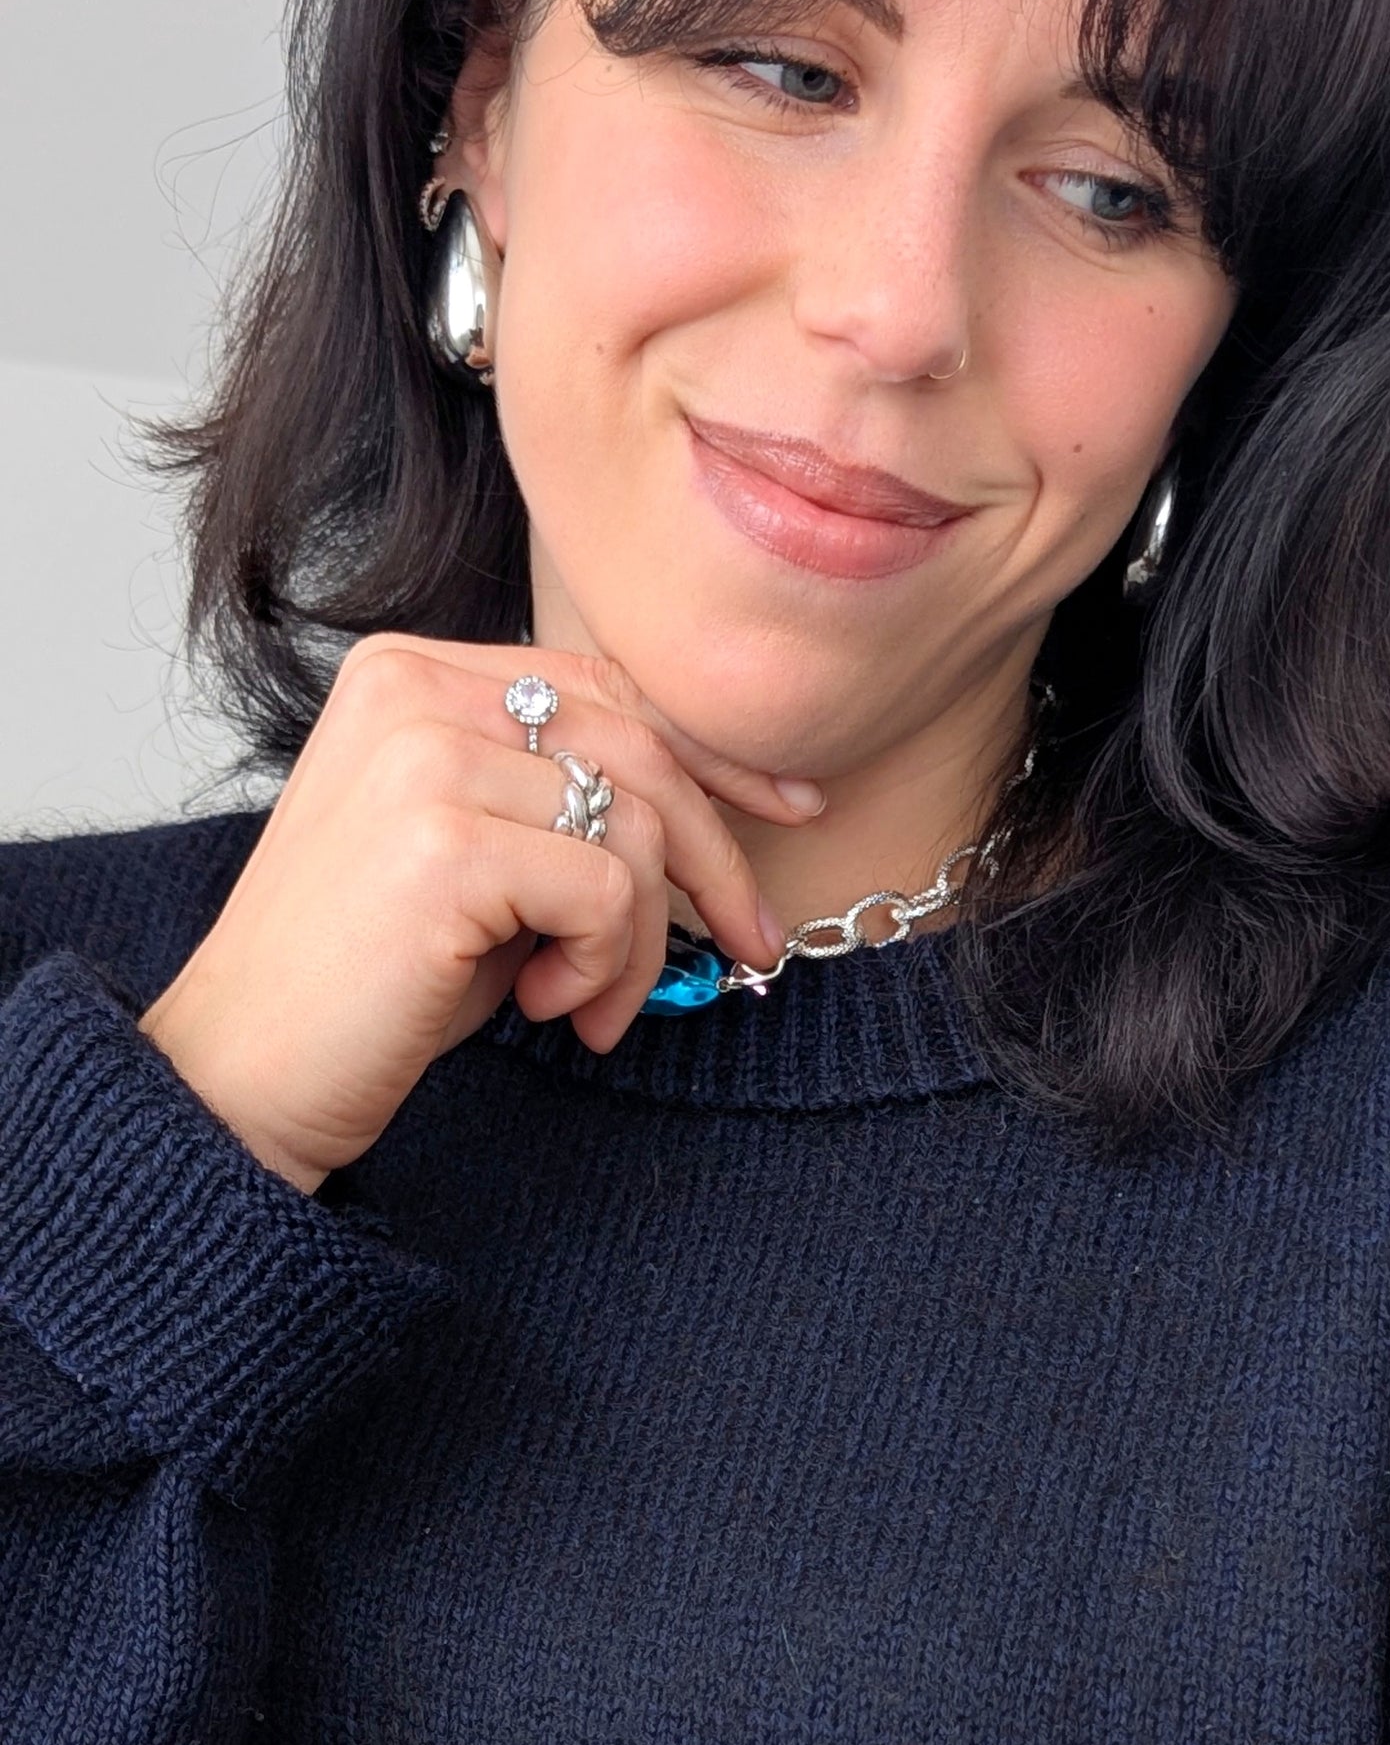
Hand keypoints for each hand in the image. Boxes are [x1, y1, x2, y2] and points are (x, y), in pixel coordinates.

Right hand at [139, 636, 822, 1191]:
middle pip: (638, 748)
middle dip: (714, 859)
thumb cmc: (365, 981)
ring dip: (637, 942)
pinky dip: (602, 967)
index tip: (787, 810)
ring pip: (632, 827)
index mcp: (410, 672)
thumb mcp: (473, 859)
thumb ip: (558, 804)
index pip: (605, 687)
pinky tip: (544, 1007)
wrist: (248, 1072)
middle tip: (748, 947)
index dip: (711, 753)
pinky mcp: (446, 845)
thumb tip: (708, 815)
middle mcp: (412, 691)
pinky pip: (605, 895)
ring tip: (583, 1004)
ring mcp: (425, 760)